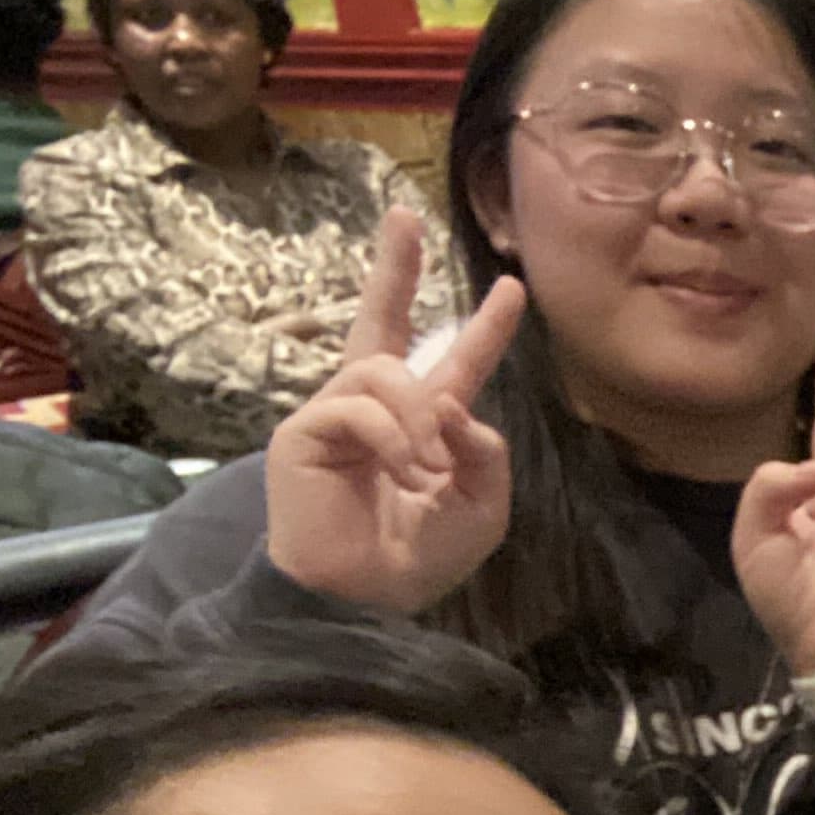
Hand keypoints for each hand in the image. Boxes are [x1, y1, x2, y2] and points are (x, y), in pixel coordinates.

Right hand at [260, 210, 526, 614]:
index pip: (453, 362)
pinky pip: (358, 406)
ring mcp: (336, 414)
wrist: (365, 598)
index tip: (511, 287)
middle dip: (393, 268)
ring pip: (385, 371)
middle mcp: (377, 409)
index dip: (482, 327)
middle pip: (380, 322)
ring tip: (427, 469)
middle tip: (405, 217)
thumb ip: (485, 451)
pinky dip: (393, 438)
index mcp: (425, 425)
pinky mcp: (304, 431)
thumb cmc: (420, 557)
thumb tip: (452, 403)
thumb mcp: (481, 506)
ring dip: (419, 417)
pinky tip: (402, 473)